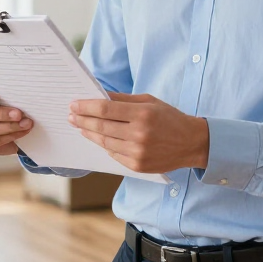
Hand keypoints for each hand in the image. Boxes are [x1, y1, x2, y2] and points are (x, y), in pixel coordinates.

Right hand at [0, 88, 32, 156]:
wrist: (9, 123)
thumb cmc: (4, 104)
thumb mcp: (3, 95)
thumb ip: (5, 93)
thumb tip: (19, 95)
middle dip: (2, 114)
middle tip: (19, 114)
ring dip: (10, 126)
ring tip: (26, 123)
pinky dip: (10, 136)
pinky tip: (21, 132)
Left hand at [68, 93, 208, 173]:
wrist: (191, 143)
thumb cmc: (169, 118)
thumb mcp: (149, 101)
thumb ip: (123, 100)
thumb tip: (98, 95)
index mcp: (143, 114)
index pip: (105, 109)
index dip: (86, 107)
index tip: (74, 104)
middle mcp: (139, 134)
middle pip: (101, 126)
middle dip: (82, 120)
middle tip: (71, 116)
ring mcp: (138, 152)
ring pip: (104, 142)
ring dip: (89, 133)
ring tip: (80, 126)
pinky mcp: (137, 166)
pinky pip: (113, 154)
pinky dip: (104, 145)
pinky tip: (98, 138)